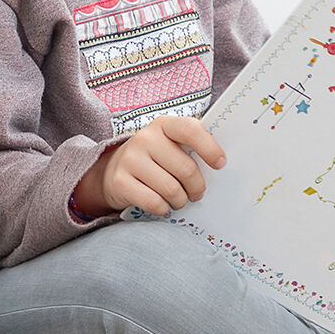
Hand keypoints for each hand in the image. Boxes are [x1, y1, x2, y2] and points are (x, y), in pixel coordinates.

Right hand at [73, 116, 225, 218]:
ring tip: (179, 200)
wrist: (114, 170)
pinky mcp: (120, 181)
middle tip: (196, 193)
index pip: (190, 130)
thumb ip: (191, 147)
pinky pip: (154, 202)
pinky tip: (163, 205)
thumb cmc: (154, 159)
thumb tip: (221, 163)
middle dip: (197, 187)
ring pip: (171, 189)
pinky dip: (163, 208)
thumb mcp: (170, 144)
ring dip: (180, 200)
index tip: (220, 164)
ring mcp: (130, 159)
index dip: (210, 148)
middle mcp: (145, 138)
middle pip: (186, 168)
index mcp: (163, 125)